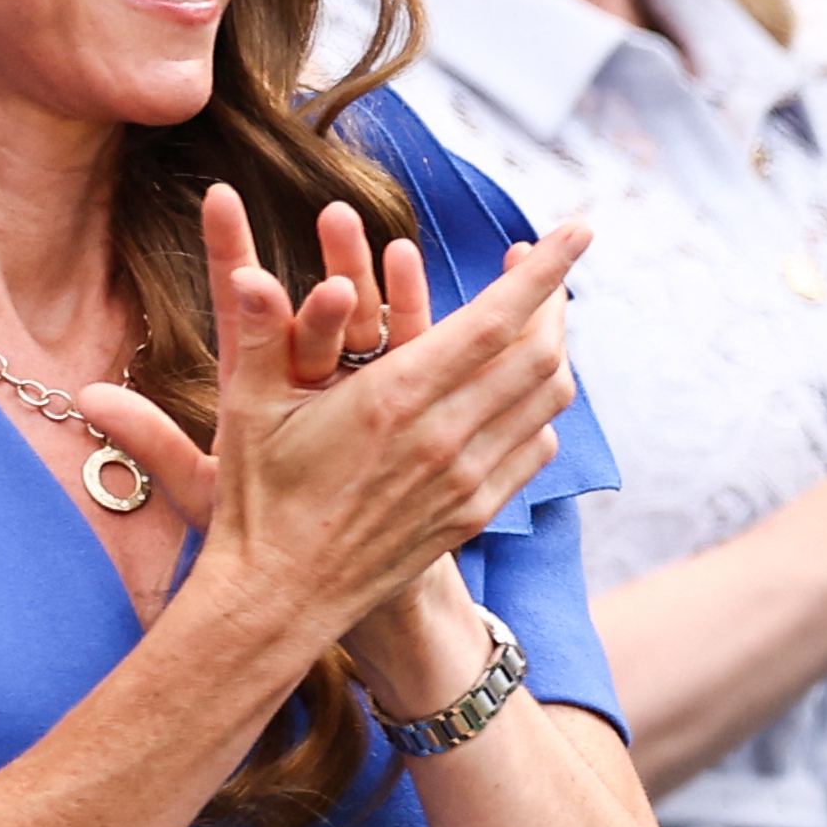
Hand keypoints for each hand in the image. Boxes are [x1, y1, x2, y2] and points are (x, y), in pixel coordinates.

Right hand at [82, 188, 586, 684]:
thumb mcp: (248, 407)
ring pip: (548, 400)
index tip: (578, 229)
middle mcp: (444, 438)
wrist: (281, 597)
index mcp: (395, 400)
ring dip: (553, 351)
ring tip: (537, 322)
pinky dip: (539, 409)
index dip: (544, 270)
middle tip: (543, 268)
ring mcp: (466, 479)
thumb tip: (248, 274)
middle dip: (553, 299)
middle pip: (540, 353)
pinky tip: (516, 394)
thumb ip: (258, 332)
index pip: (498, 319)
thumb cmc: (257, 497)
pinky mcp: (472, 512)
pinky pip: (533, 447)